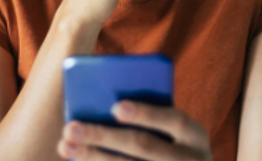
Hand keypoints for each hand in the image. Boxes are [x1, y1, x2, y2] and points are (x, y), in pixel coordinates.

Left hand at [57, 101, 212, 160]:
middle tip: (72, 127)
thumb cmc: (174, 147)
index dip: (146, 114)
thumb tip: (106, 105)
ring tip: (66, 145)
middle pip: (143, 147)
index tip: (115, 107)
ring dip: (93, 157)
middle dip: (104, 136)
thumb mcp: (176, 134)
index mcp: (196, 136)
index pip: (174, 120)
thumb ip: (153, 120)